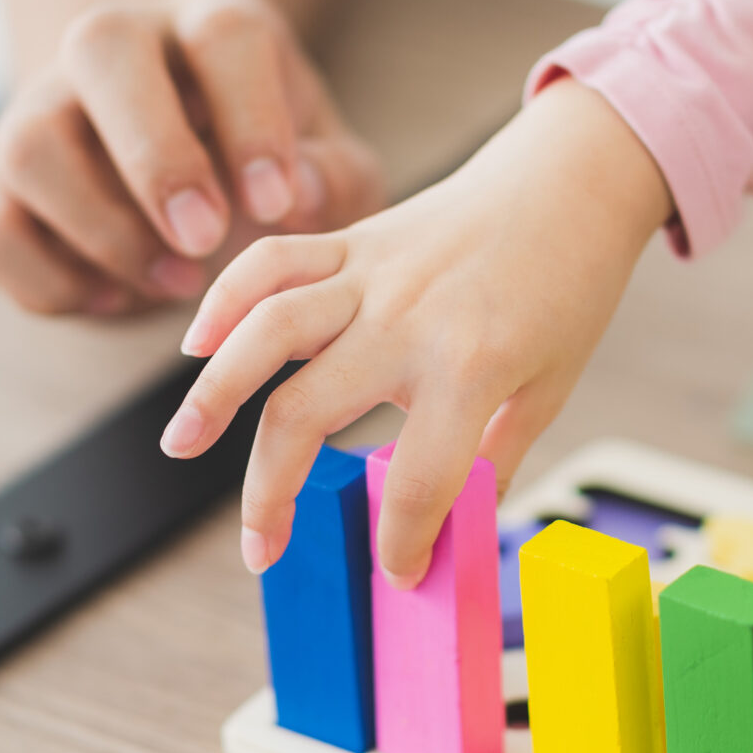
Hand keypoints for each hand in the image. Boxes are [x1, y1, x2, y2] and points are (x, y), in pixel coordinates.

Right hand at [0, 0, 385, 315]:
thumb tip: (296, 194)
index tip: (276, 204)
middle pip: (99, 48)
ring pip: (30, 144)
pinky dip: (51, 283)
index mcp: (208, 20)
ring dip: (103, 232)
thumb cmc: (270, 168)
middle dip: (153, 155)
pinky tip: (115, 296)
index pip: (222, 34)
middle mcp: (114, 40)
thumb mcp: (327, 168)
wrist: (184, 174)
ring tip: (177, 282)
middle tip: (205, 239)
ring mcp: (40, 103)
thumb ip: (332, 177)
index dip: (250, 118)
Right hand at [159, 80, 673, 585]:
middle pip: (305, 415)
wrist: (572, 182)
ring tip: (179, 444)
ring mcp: (372, 274)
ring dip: (214, 391)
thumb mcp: (548, 389)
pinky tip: (197, 346)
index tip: (396, 570)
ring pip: (267, 331)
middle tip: (260, 550)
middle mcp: (406, 319)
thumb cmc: (569, 286)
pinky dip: (226, 298)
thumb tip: (450, 528)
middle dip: (270, 495)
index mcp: (468, 367)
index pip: (416, 481)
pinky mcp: (354, 240)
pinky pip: (273, 261)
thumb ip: (494, 459)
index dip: (402, 542)